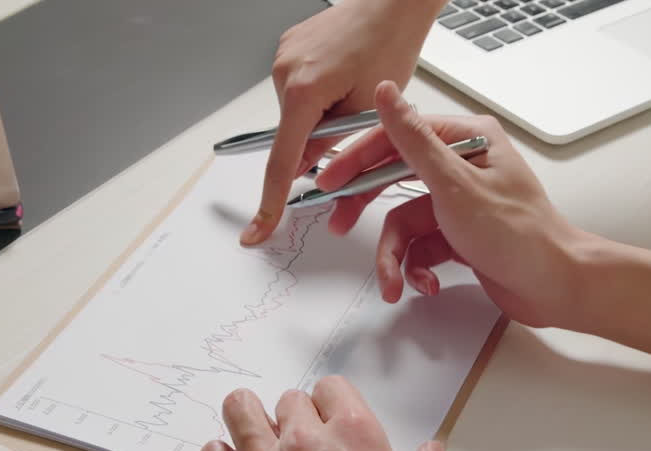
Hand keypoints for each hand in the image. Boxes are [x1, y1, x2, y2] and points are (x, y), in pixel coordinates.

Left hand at [200, 377, 463, 450]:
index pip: (332, 389)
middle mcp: (304, 443)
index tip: (332, 422)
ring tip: (252, 433)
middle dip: (293, 416)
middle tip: (297, 442)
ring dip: (247, 417)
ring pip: (239, 413)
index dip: (332, 404)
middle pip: (287, 401)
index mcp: (356, 437)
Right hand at [241, 0, 444, 245]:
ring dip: (321, 114)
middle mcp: (285, 71)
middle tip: (353, 119)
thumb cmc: (390, 44)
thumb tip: (306, 167)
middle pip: (293, 132)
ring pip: (298, 111)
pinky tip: (344, 75)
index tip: (259, 228)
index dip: (271, 200)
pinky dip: (318, 93)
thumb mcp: (369, 110)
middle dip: (319, 139)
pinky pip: (299, 87)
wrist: (392, 3)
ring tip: (354, 87)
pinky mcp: (290, 47)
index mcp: (304, 90)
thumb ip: (333, 143)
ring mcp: (284, 56)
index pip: (282, 160)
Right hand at [317, 81, 591, 328]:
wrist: (554, 288)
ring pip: (405, 223)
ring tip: (395, 282)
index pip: (397, 138)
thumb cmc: (519, 235)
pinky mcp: (459, 235)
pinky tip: (427, 284)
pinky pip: (420, 247)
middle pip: (394, 179)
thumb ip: (412, 141)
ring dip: (396, 256)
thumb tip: (386, 94)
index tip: (329, 180)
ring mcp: (460, 203)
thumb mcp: (455, 186)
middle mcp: (462, 166)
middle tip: (339, 224)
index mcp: (467, 140)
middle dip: (368, 210)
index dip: (358, 159)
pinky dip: (417, 268)